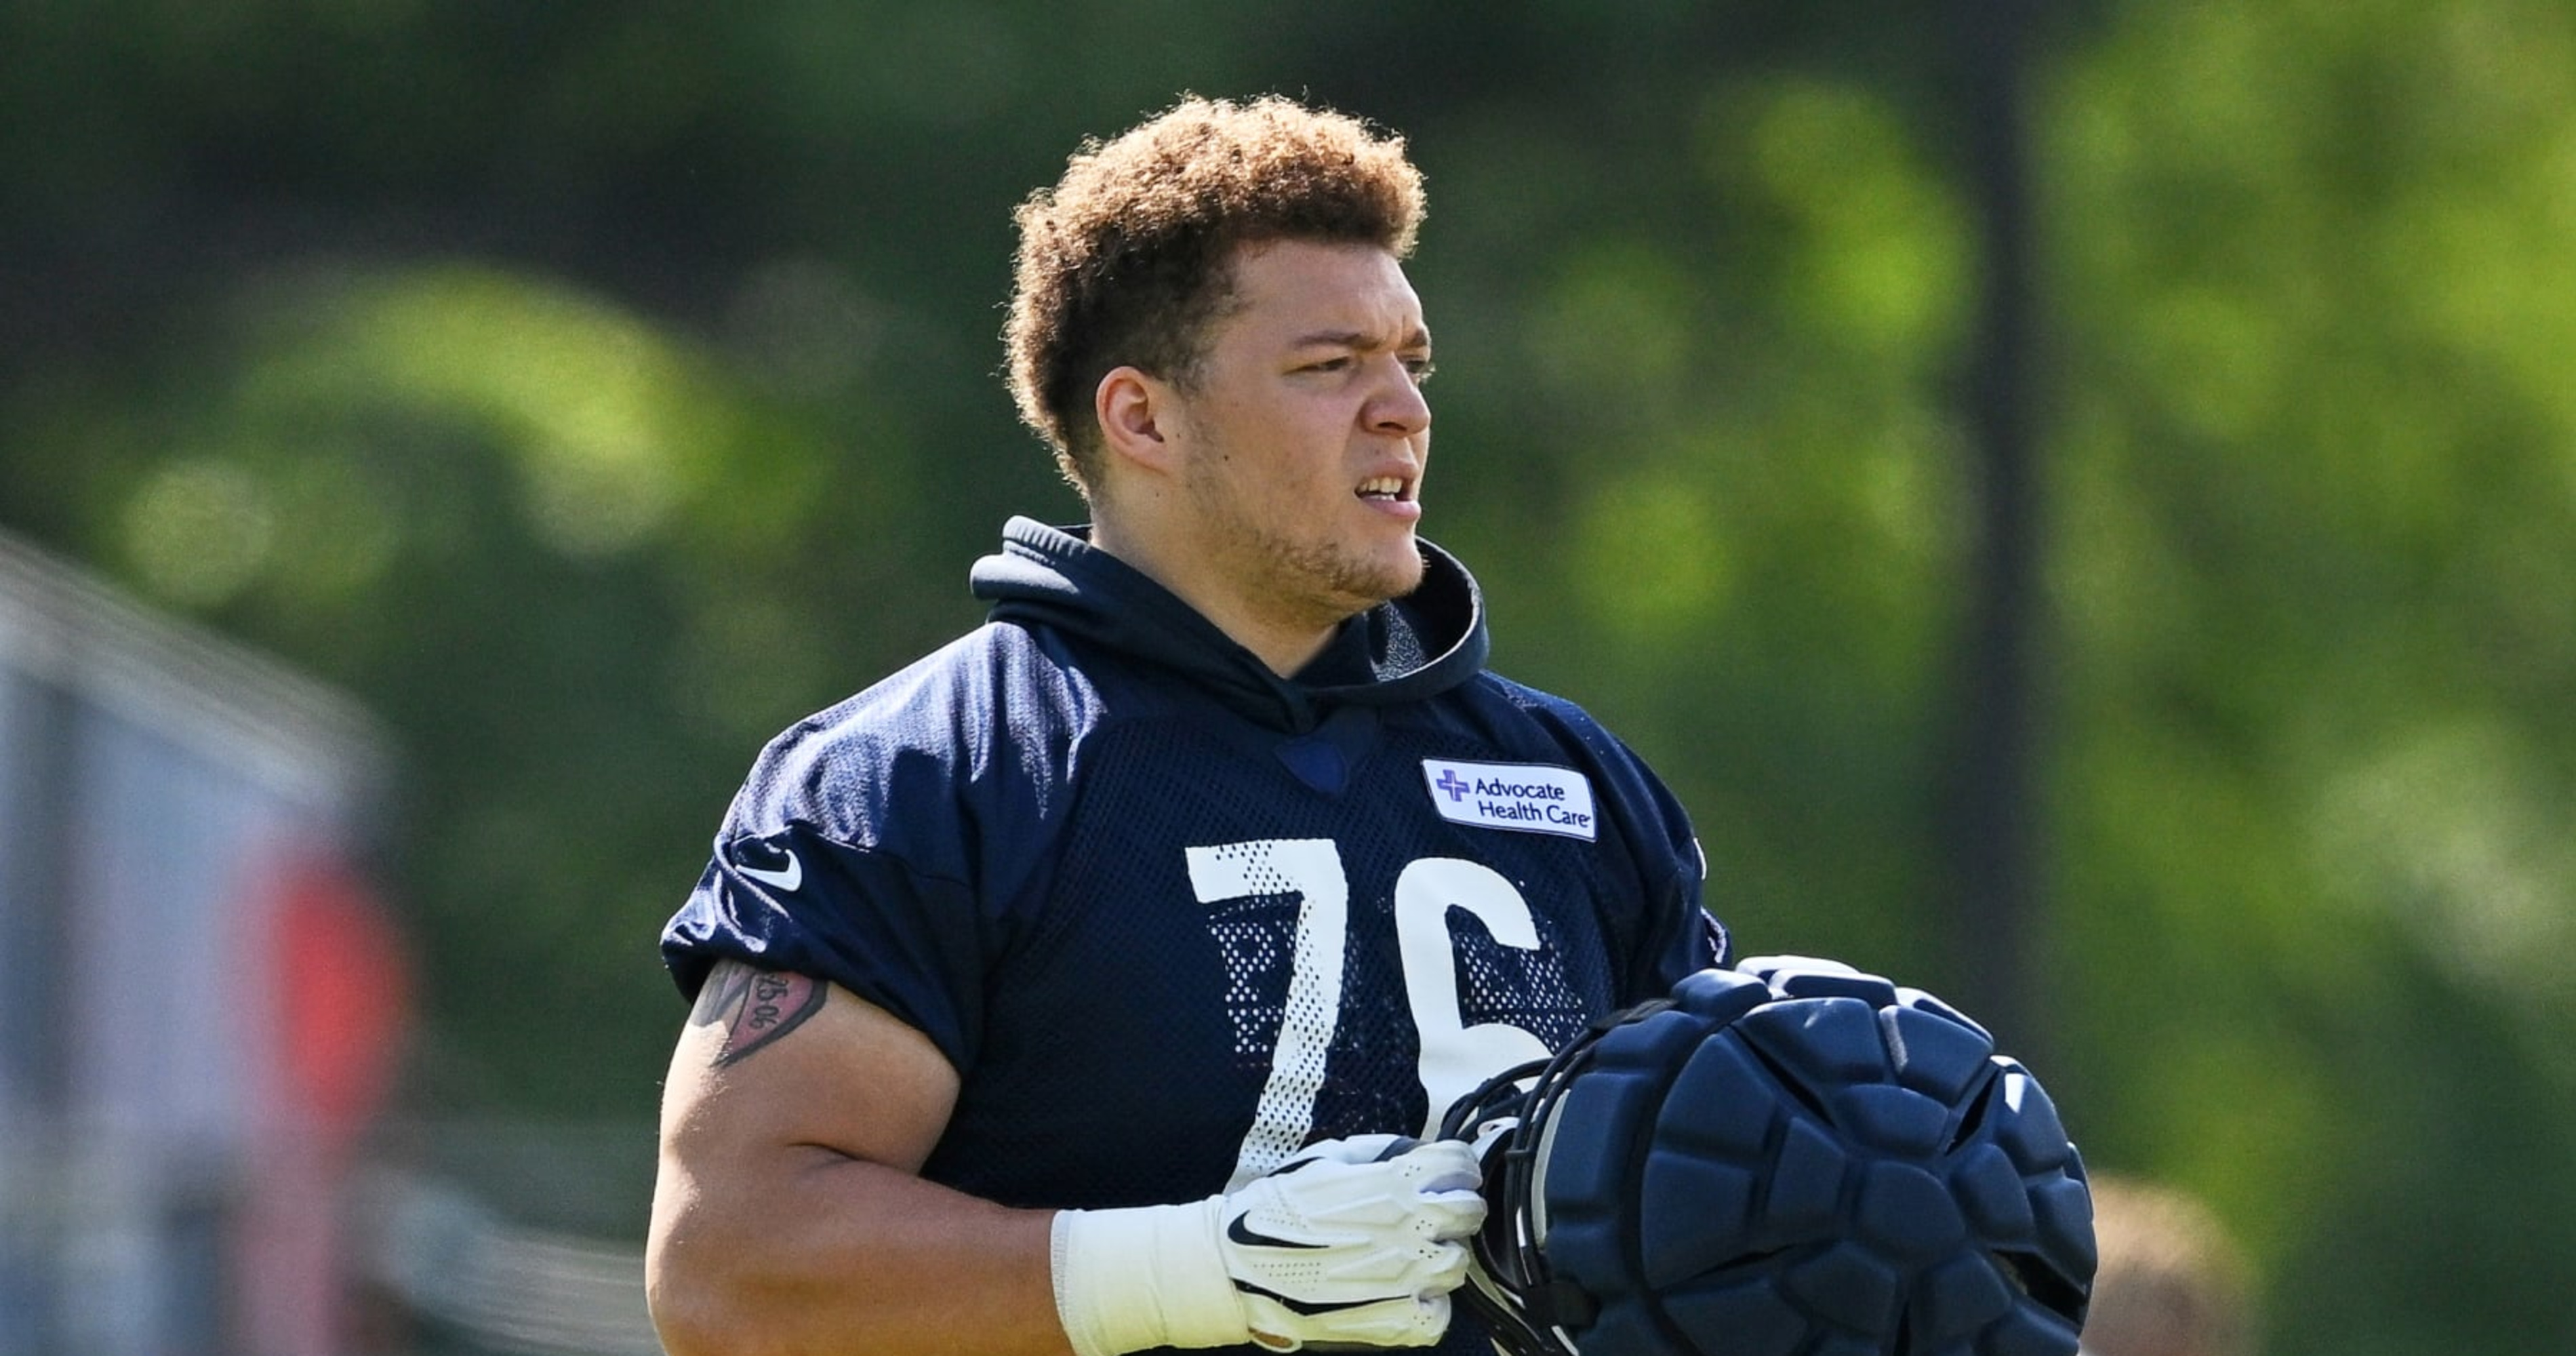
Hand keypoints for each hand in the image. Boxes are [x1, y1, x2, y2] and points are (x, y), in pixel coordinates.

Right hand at [1219, 1135, 1487, 1349]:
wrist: (1239, 1268)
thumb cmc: (1276, 1210)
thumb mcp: (1324, 1159)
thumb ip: (1377, 1153)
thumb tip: (1414, 1151)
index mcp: (1392, 1182)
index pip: (1460, 1163)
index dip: (1459, 1165)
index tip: (1453, 1173)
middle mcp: (1408, 1227)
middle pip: (1471, 1212)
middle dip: (1461, 1207)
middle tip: (1442, 1212)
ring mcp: (1406, 1278)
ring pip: (1458, 1264)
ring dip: (1441, 1257)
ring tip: (1414, 1257)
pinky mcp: (1397, 1320)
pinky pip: (1439, 1313)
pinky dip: (1427, 1305)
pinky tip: (1405, 1294)